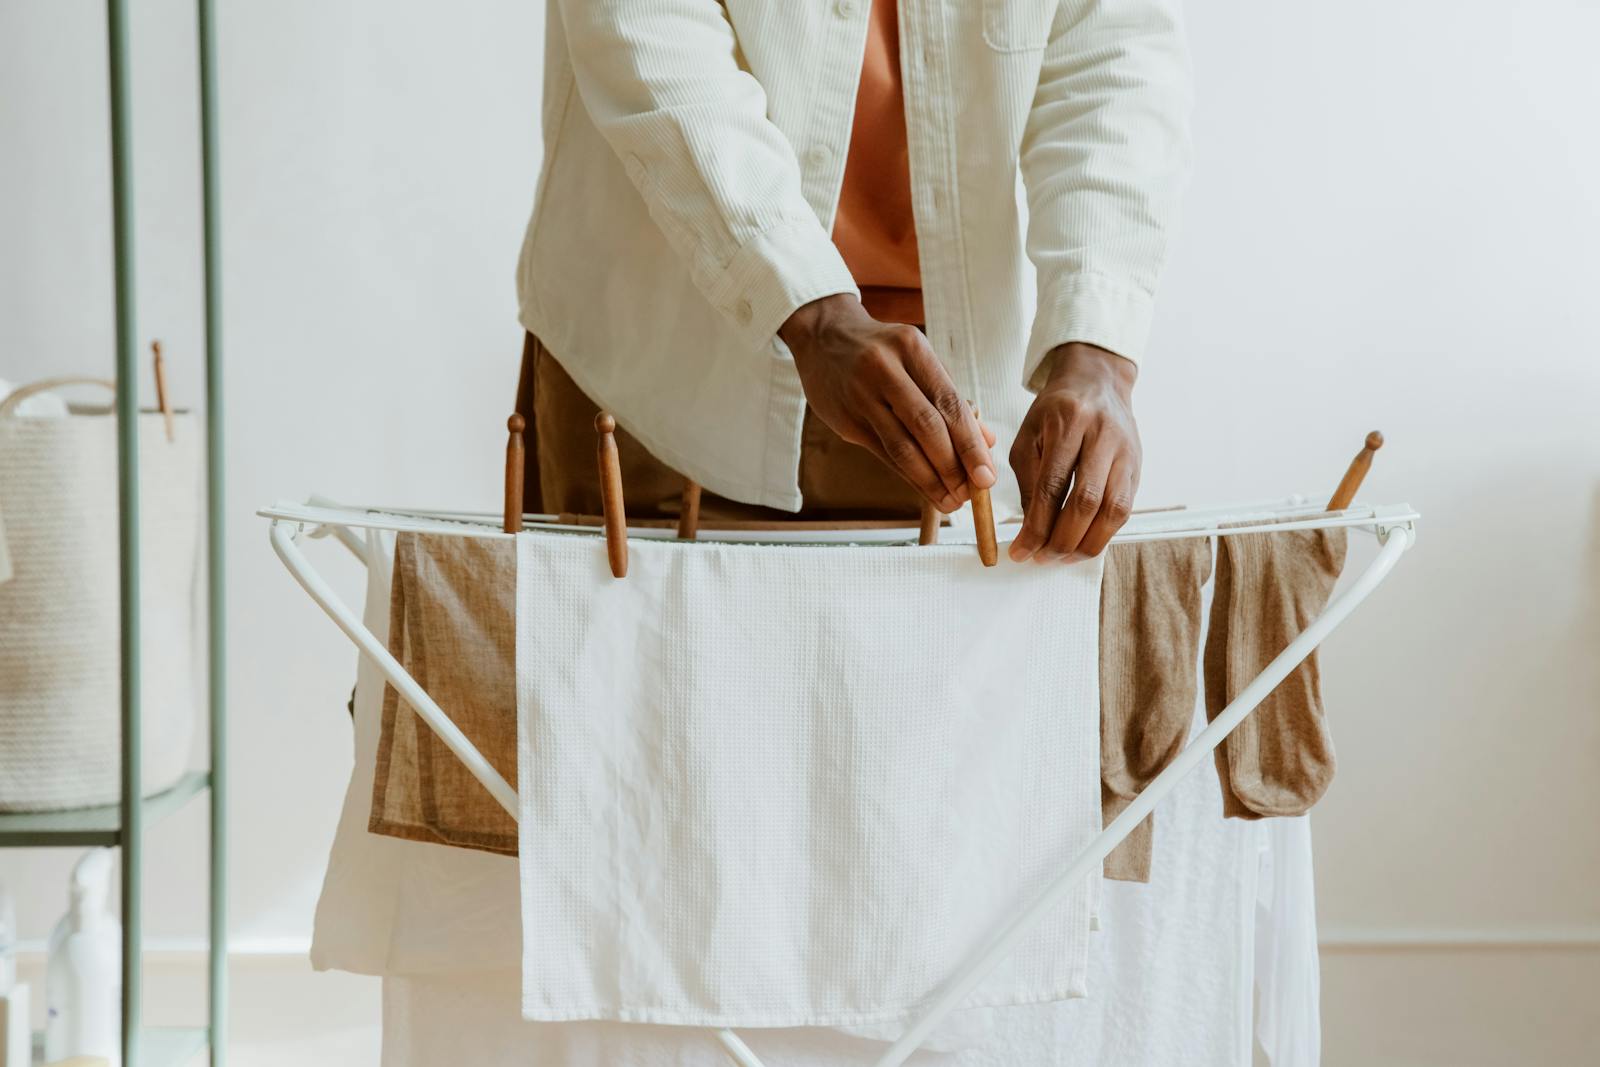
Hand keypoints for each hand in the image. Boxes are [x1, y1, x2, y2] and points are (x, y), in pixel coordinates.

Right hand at [779, 294, 996, 511]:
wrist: (823, 337)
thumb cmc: (883, 351)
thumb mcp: (918, 360)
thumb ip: (951, 399)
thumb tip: (988, 442)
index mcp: (912, 348)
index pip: (949, 403)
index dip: (971, 445)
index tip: (987, 476)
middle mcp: (884, 369)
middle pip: (926, 427)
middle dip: (953, 467)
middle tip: (970, 494)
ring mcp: (861, 395)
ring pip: (902, 447)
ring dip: (930, 480)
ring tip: (950, 500)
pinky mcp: (844, 419)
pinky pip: (883, 453)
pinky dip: (907, 475)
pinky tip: (925, 489)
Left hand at [1008, 343, 1140, 562]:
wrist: (1096, 381)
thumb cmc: (1055, 412)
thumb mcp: (1029, 436)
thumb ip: (1028, 481)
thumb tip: (1031, 531)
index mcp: (1068, 423)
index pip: (1051, 486)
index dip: (1036, 525)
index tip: (1020, 552)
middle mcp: (1102, 436)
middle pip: (1086, 501)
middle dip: (1062, 539)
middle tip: (1041, 559)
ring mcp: (1126, 451)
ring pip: (1113, 509)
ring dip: (1087, 543)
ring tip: (1063, 558)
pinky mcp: (1138, 465)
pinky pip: (1125, 508)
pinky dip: (1104, 533)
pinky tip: (1084, 543)